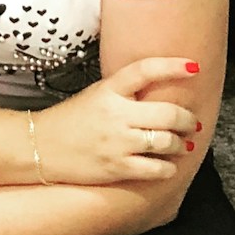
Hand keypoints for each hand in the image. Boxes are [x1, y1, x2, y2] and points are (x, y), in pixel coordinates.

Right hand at [32, 57, 201, 183]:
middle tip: (193, 122)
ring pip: (167, 142)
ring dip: (182, 144)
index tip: (193, 66)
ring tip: (183, 144)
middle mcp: (115, 114)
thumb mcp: (95, 95)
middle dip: (188, 119)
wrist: (40, 147)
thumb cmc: (71, 120)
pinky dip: (169, 167)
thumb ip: (125, 93)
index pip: (145, 71)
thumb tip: (162, 94)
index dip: (172, 66)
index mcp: (108, 90)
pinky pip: (157, 168)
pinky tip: (168, 165)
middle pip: (167, 113)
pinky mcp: (118, 167)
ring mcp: (117, 142)